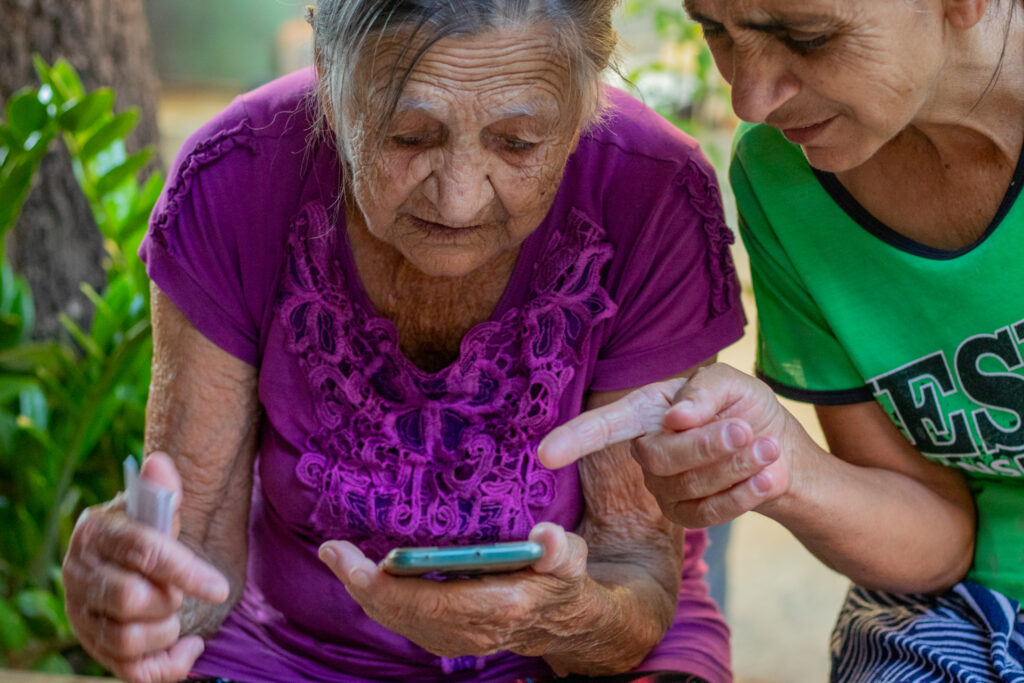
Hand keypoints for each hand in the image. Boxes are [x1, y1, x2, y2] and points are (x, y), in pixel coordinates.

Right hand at [62, 453, 229, 682]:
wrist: (139, 561)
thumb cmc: (154, 533)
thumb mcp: (160, 509)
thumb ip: (163, 492)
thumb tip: (160, 464)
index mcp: (96, 532)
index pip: (141, 551)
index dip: (184, 570)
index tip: (218, 587)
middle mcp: (80, 575)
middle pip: (128, 598)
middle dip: (169, 598)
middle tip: (181, 593)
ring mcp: (84, 616)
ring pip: (126, 638)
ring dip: (167, 629)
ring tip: (177, 615)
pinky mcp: (98, 648)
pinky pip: (132, 672)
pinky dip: (169, 666)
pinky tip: (188, 645)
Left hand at [318, 523, 592, 660]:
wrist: (561, 622)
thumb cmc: (561, 581)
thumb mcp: (571, 560)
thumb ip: (560, 550)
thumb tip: (547, 536)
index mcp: (498, 607)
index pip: (433, 603)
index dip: (393, 587)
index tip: (364, 563)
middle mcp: (470, 631)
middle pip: (403, 612)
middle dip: (362, 584)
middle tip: (331, 550)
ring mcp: (454, 639)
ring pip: (397, 619)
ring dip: (363, 591)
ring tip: (337, 557)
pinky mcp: (444, 638)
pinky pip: (401, 621)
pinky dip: (377, 599)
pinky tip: (361, 575)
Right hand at [539, 363, 799, 526]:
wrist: (782, 452)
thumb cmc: (747, 409)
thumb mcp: (732, 385)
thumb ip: (703, 391)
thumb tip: (675, 419)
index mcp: (647, 411)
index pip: (604, 426)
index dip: (574, 438)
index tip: (546, 454)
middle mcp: (646, 449)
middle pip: (658, 457)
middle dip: (706, 445)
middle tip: (745, 430)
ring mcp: (663, 487)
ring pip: (688, 485)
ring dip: (735, 465)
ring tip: (766, 447)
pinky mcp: (687, 516)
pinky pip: (709, 513)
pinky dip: (744, 493)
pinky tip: (767, 475)